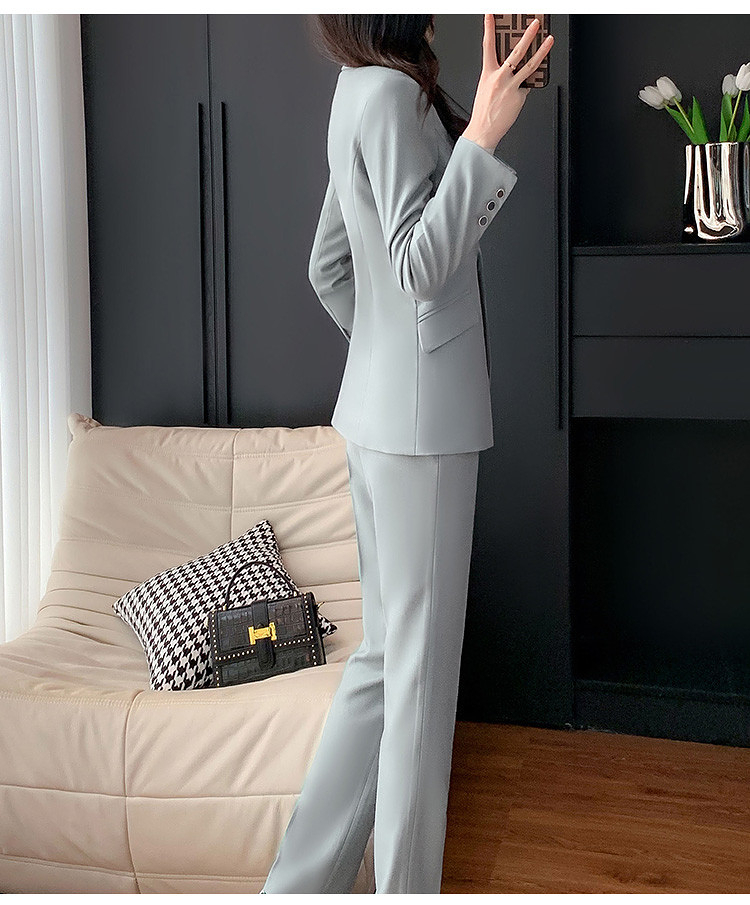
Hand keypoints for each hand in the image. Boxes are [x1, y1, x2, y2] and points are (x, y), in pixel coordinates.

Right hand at [463, 14, 553, 152]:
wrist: (483, 132)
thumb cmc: (484, 112)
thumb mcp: (486, 88)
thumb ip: (499, 76)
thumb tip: (514, 68)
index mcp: (487, 74)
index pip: (488, 46)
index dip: (489, 28)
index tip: (491, 15)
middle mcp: (500, 78)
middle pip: (516, 51)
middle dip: (527, 35)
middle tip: (536, 23)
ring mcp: (511, 87)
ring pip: (530, 65)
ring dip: (542, 51)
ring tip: (549, 40)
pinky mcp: (520, 97)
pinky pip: (526, 87)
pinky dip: (525, 88)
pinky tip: (519, 94)